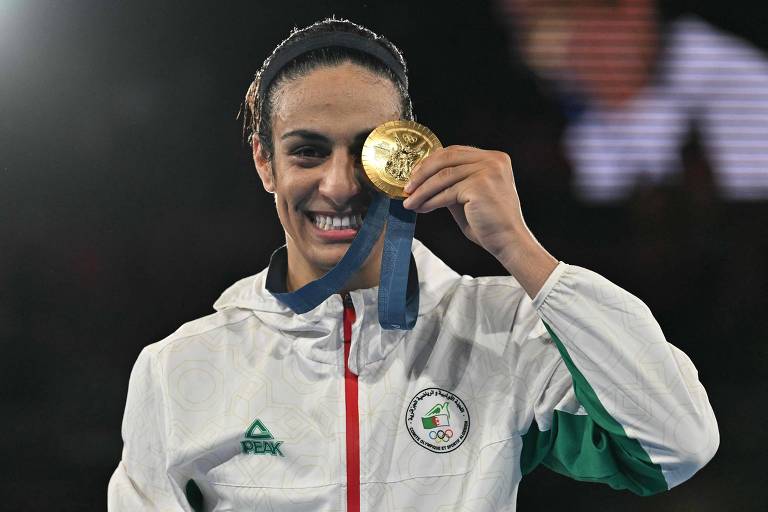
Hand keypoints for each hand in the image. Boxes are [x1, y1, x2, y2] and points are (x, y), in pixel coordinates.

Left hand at [402, 145, 556, 296]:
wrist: (508, 241)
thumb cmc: (488, 223)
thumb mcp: (468, 196)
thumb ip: (452, 182)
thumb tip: (422, 178)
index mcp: (494, 158)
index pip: (454, 151)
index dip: (430, 162)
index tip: (414, 175)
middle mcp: (493, 160)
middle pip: (446, 158)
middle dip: (422, 173)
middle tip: (407, 187)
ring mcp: (488, 170)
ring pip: (443, 176)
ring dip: (422, 190)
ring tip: (409, 202)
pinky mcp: (479, 185)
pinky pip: (446, 192)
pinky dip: (430, 201)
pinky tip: (420, 208)